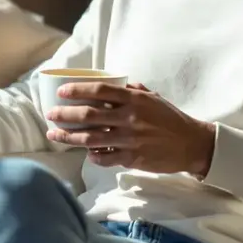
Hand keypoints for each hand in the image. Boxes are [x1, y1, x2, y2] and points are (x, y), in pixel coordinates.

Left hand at [45, 82, 215, 175]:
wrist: (191, 144)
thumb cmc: (170, 118)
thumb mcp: (152, 98)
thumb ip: (131, 91)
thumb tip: (110, 83)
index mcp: (134, 99)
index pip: (100, 90)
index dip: (78, 90)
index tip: (62, 92)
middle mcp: (130, 118)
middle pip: (89, 115)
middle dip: (65, 115)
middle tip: (51, 114)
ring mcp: (130, 139)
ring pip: (91, 139)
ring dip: (69, 137)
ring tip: (54, 136)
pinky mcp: (132, 158)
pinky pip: (105, 157)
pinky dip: (92, 155)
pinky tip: (85, 153)